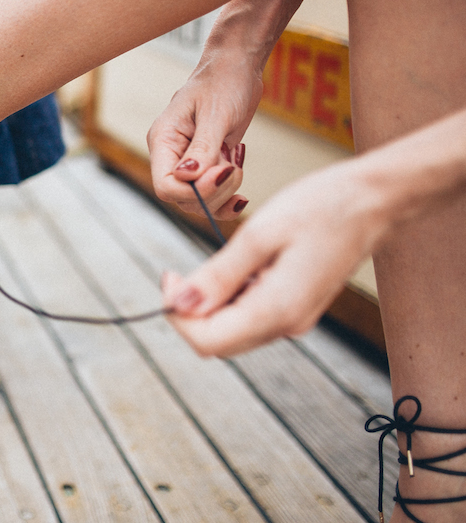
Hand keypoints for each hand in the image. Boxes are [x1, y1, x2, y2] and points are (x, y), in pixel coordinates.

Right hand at [147, 54, 260, 219]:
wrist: (237, 69)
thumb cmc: (223, 81)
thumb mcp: (215, 113)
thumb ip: (202, 147)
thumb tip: (187, 177)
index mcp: (163, 140)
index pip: (165, 185)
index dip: (194, 190)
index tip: (223, 172)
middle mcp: (172, 156)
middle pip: (183, 198)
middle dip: (213, 192)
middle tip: (235, 168)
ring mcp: (190, 162)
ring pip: (199, 201)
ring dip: (224, 194)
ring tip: (237, 166)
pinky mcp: (208, 165)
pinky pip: (213, 196)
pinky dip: (227, 200)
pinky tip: (241, 197)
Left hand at [162, 158, 390, 355]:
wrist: (372, 200)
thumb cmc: (319, 207)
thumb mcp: (259, 235)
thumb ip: (218, 275)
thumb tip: (180, 303)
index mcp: (278, 311)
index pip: (207, 341)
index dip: (178, 315)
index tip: (169, 276)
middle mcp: (288, 325)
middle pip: (218, 341)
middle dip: (191, 312)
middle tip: (180, 271)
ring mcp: (295, 319)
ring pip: (233, 331)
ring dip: (211, 305)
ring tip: (213, 262)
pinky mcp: (297, 306)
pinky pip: (252, 316)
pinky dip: (232, 297)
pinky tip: (237, 265)